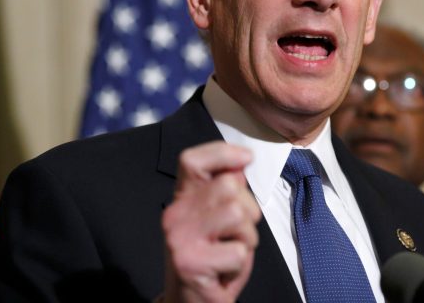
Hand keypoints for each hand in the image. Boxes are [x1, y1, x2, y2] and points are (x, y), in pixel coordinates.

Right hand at [161, 141, 261, 302]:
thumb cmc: (211, 259)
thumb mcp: (217, 220)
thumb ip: (225, 192)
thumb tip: (240, 164)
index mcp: (181, 199)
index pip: (192, 161)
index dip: (222, 153)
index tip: (246, 158)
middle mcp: (175, 215)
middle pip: (229, 186)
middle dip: (248, 209)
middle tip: (235, 233)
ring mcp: (180, 238)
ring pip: (239, 215)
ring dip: (247, 237)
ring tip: (230, 251)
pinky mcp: (191, 263)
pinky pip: (239, 250)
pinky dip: (241, 265)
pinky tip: (224, 271)